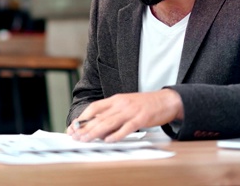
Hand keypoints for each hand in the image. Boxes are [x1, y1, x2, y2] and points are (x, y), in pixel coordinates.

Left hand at [67, 89, 182, 142]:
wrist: (166, 100)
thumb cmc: (145, 104)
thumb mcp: (125, 104)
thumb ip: (112, 113)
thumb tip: (97, 125)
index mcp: (116, 99)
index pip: (94, 107)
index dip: (82, 117)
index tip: (74, 127)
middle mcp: (121, 104)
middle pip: (99, 117)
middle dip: (85, 127)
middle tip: (76, 136)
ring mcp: (131, 111)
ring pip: (109, 122)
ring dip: (96, 132)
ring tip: (86, 139)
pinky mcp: (141, 118)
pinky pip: (126, 128)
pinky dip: (116, 135)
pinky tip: (108, 140)